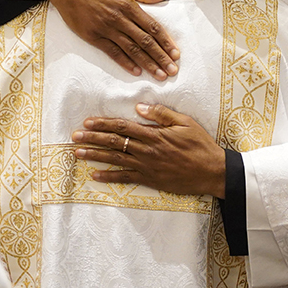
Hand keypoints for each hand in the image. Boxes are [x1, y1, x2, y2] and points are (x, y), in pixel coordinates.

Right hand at [8, 0, 180, 79]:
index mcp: (128, 5)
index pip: (153, 27)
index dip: (166, 42)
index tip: (176, 53)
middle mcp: (119, 18)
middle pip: (145, 41)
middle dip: (161, 57)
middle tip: (173, 71)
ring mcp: (106, 29)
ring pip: (131, 49)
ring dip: (147, 64)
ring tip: (159, 75)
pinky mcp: (93, 36)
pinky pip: (112, 52)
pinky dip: (125, 62)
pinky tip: (136, 71)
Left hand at [71, 103, 225, 197]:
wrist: (212, 172)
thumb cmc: (200, 145)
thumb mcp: (185, 123)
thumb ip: (161, 114)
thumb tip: (138, 107)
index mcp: (154, 134)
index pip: (123, 126)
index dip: (103, 123)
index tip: (88, 121)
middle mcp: (147, 150)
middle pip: (114, 142)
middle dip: (92, 138)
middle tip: (74, 136)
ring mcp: (147, 166)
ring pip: (115, 159)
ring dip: (95, 155)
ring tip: (77, 153)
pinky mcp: (150, 180)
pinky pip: (125, 178)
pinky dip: (109, 176)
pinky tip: (95, 175)